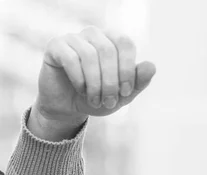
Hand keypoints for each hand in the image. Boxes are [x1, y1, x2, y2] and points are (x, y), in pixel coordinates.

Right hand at [30, 26, 155, 140]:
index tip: (125, 92)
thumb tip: (151, 66)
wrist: (66, 108)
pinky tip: (80, 90)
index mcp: (111, 40)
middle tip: (108, 102)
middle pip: (108, 50)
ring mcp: (73, 38)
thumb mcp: (120, 96)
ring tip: (94, 101)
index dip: (127, 68)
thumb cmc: (94, 98)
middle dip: (110, 81)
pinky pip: (70, 59)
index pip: (125, 43)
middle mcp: (93, 34)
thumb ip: (137, 82)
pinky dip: (79, 79)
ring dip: (94, 83)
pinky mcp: (55, 47)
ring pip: (89, 55)